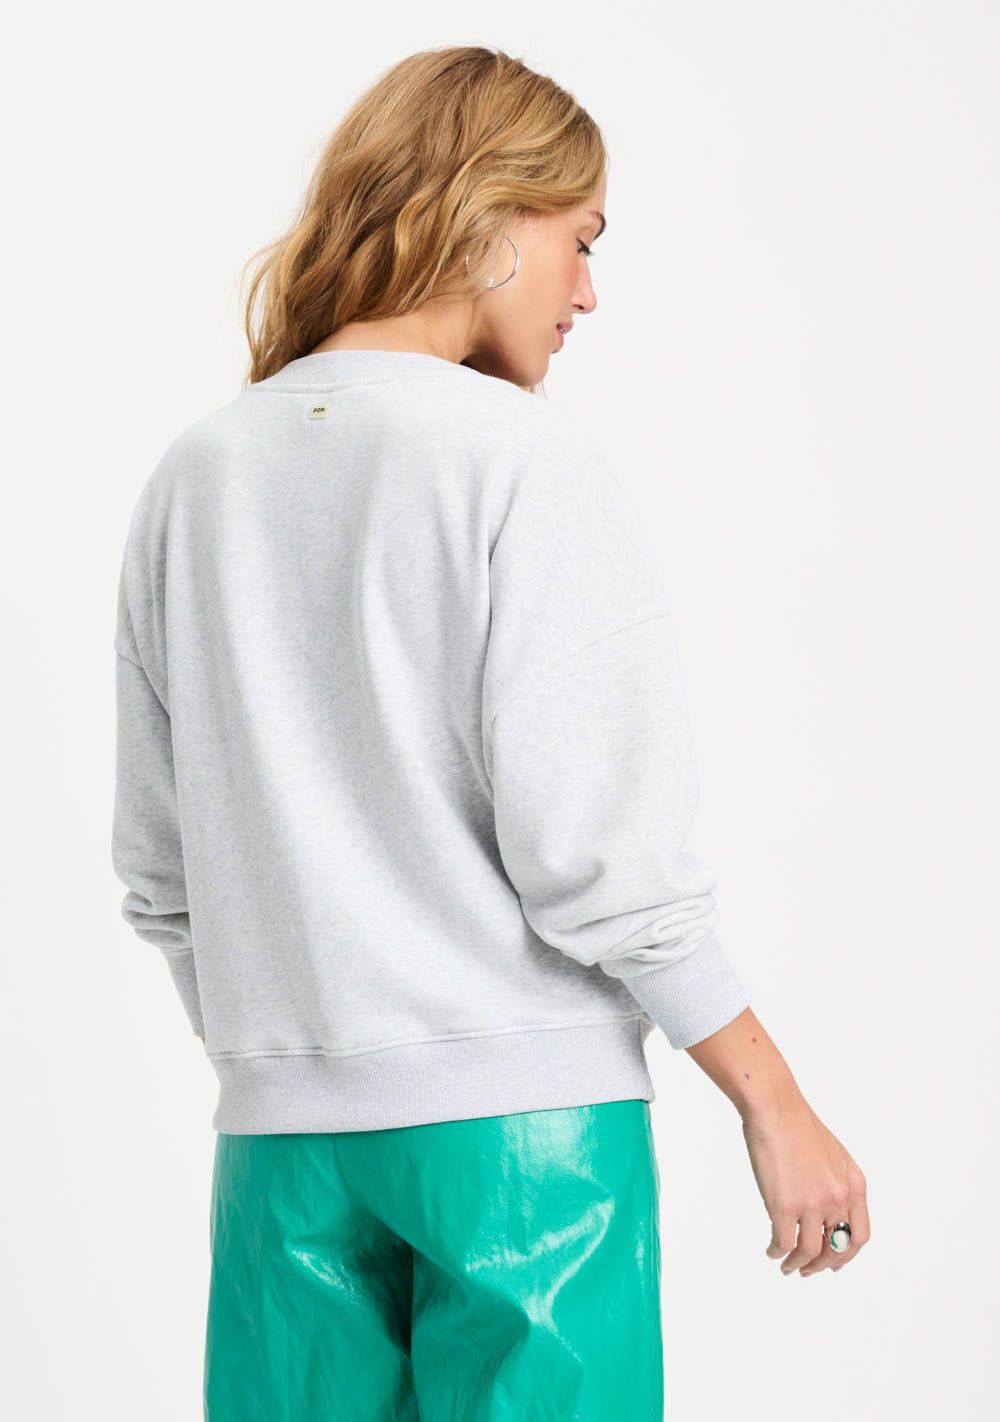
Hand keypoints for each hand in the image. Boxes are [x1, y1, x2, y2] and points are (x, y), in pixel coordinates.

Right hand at [741, 1091, 869, 1276]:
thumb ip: (835, 1183)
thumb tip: (826, 1211)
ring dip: (798, 1264)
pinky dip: (778, 1252)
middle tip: (807, 1270)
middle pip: (837, 1249)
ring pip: (810, 1251)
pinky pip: (785, 1243)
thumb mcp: (832, 1155)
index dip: (846, 1256)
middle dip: (822, 1265)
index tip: (833, 1264)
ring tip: (786, 1265)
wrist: (774, 1108)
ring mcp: (813, 1203)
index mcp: (853, 1185)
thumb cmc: (796, 1124)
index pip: (859, 1236)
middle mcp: (838, 1198)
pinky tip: (772, 1250)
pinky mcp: (785, 1205)